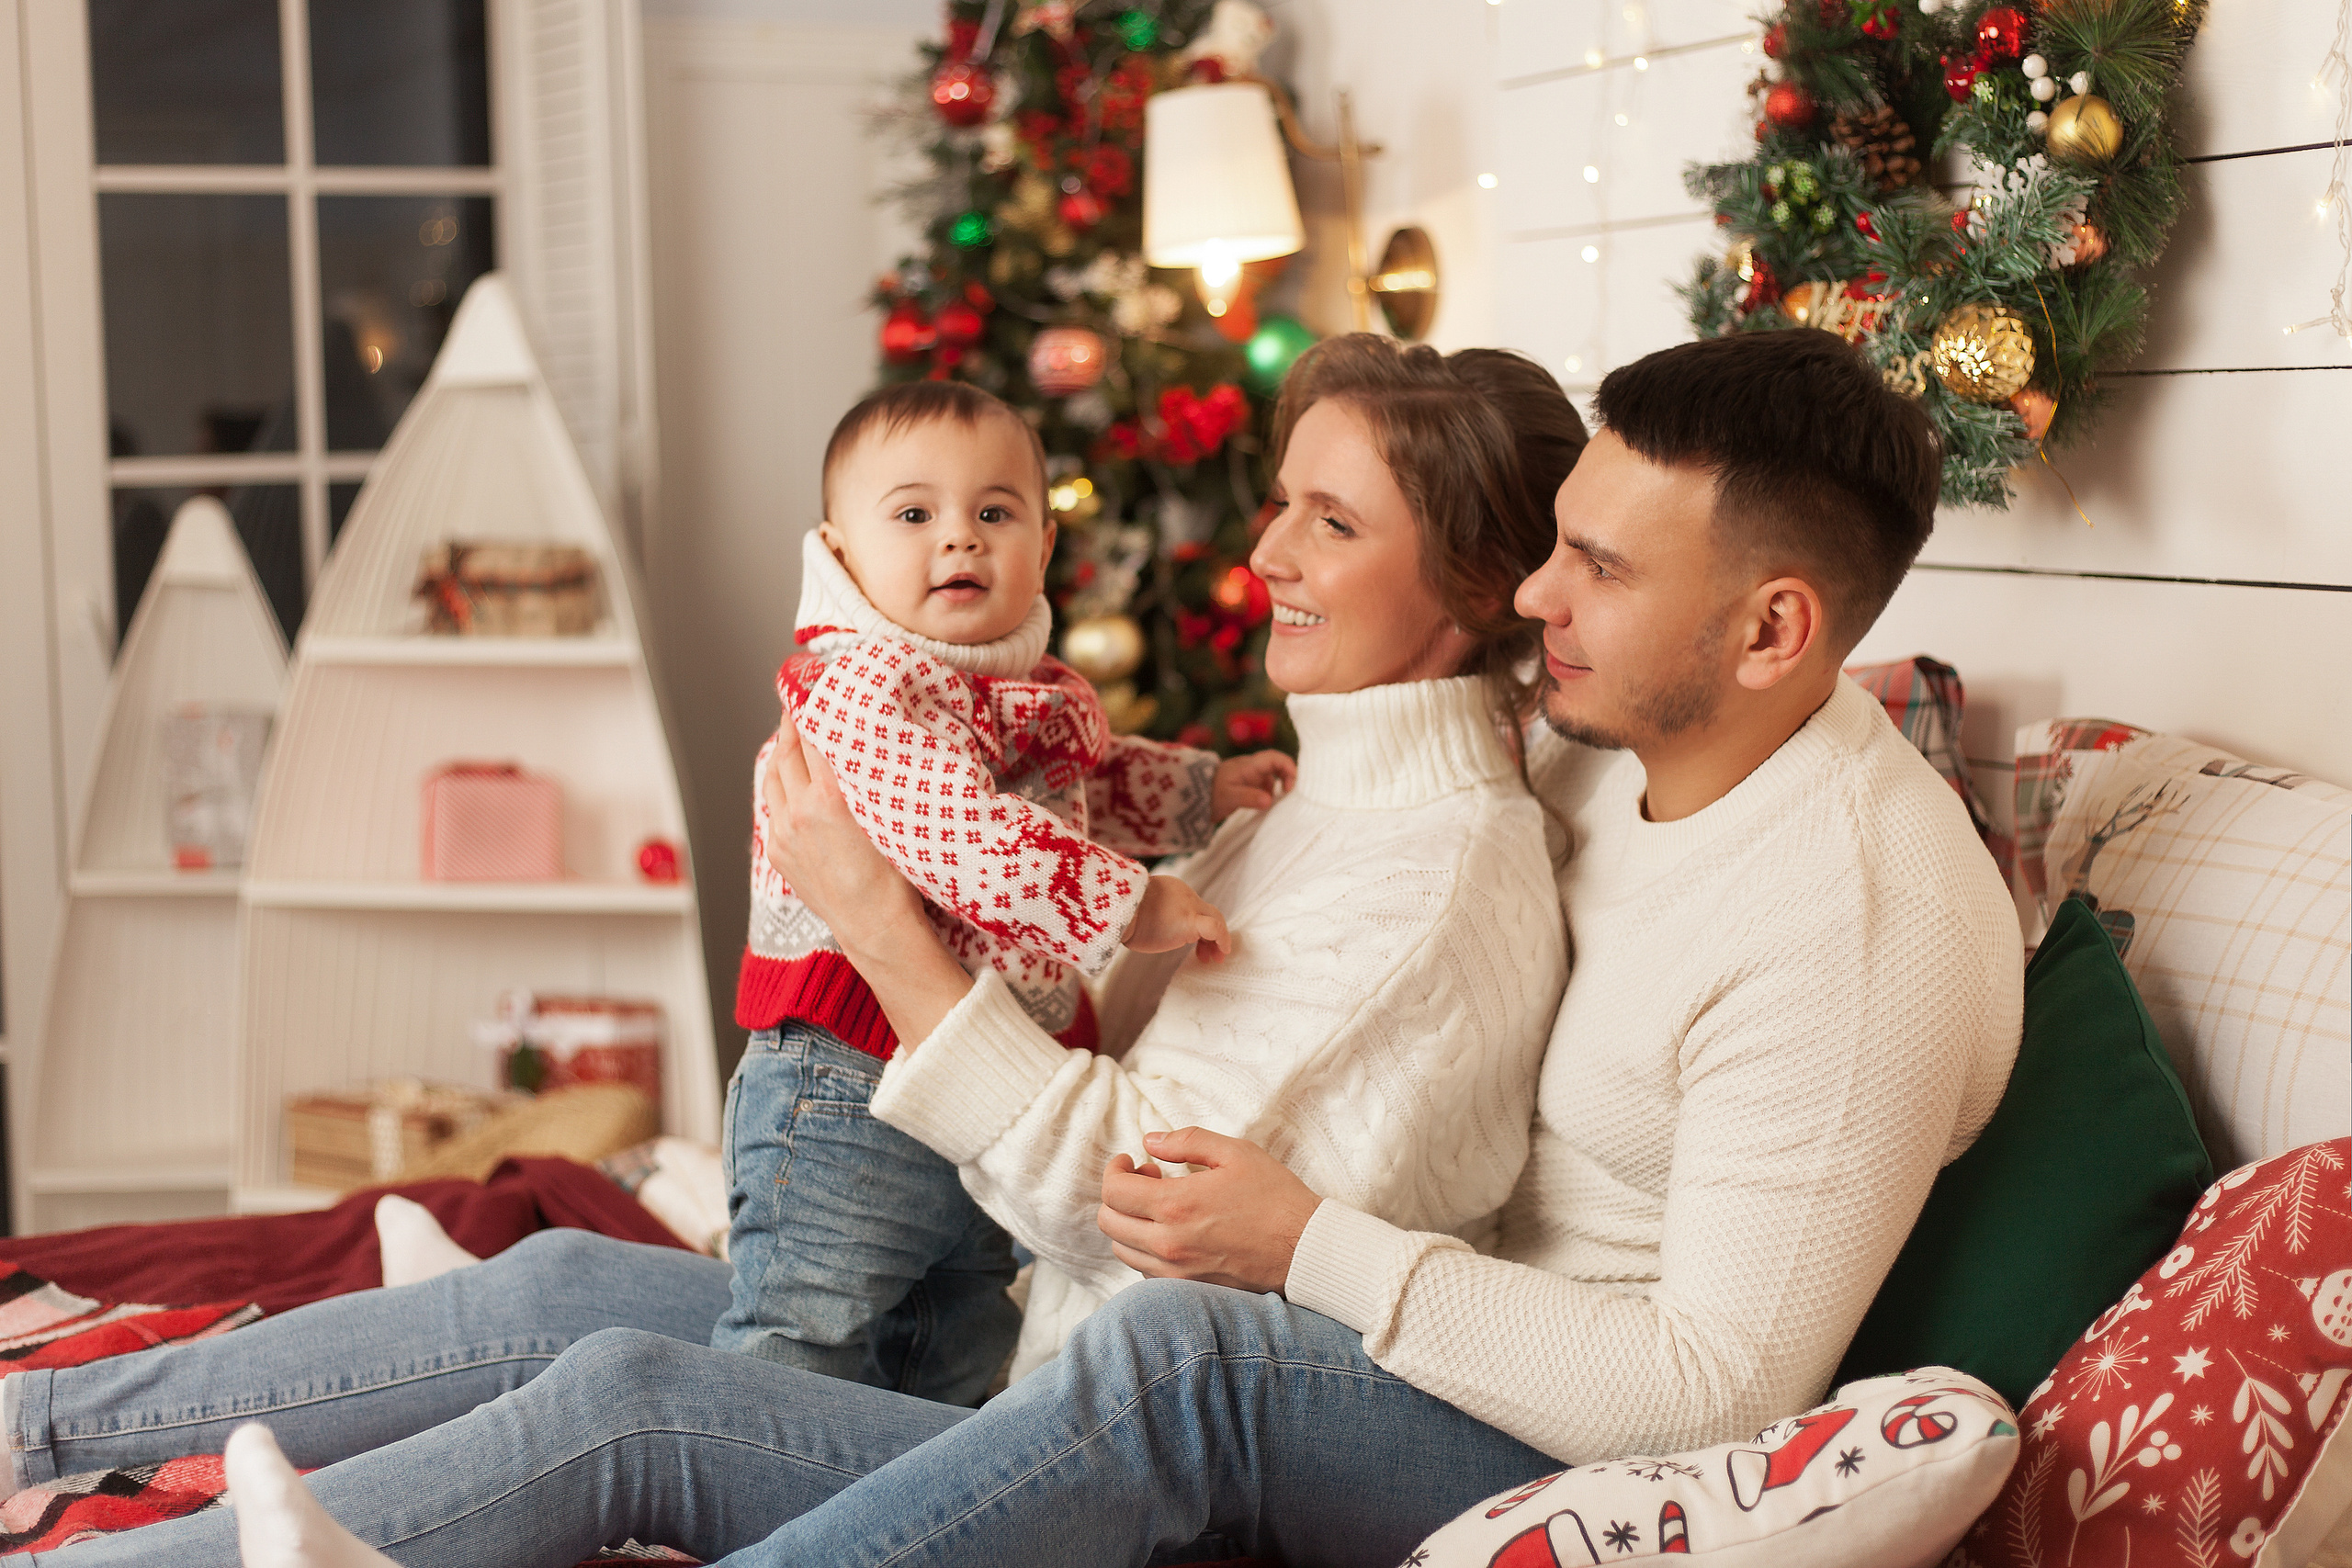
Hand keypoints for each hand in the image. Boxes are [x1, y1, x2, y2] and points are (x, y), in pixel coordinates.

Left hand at [760, 721, 921, 947]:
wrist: (874, 923)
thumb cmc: (895, 875)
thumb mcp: (889, 814)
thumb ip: (868, 778)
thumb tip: (862, 744)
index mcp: (830, 798)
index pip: (814, 737)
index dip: (813, 708)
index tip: (815, 688)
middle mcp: (799, 812)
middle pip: (787, 751)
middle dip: (792, 724)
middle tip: (799, 701)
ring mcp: (783, 832)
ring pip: (773, 777)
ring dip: (781, 752)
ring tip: (790, 733)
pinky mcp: (777, 850)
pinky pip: (772, 805)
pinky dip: (779, 783)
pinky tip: (788, 777)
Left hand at [1095, 1128, 1320, 1294]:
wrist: (1306, 1249)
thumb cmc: (1276, 1198)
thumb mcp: (1235, 1152)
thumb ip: (1187, 1141)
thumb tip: (1150, 1141)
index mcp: (1175, 1205)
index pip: (1113, 1191)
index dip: (1114, 1170)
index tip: (1129, 1161)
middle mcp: (1168, 1243)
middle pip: (1109, 1222)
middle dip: (1119, 1195)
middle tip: (1149, 1179)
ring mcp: (1177, 1271)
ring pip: (1123, 1250)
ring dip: (1130, 1223)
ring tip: (1161, 1206)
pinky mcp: (1189, 1287)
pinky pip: (1145, 1271)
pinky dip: (1146, 1249)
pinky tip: (1173, 1232)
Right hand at [1121, 874, 1230, 960]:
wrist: (1119, 910)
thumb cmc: (1121, 913)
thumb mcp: (1140, 907)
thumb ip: (1153, 913)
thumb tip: (1154, 927)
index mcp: (1173, 890)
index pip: (1194, 906)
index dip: (1200, 925)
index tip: (1198, 942)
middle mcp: (1186, 896)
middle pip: (1209, 912)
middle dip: (1215, 933)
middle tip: (1214, 951)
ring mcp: (1190, 908)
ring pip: (1215, 920)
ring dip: (1218, 940)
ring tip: (1217, 957)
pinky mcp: (1191, 922)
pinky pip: (1215, 929)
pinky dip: (1222, 940)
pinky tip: (1222, 951)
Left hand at [1212, 750, 1296, 819]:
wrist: (1192, 797)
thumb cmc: (1210, 794)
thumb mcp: (1229, 797)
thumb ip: (1249, 797)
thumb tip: (1269, 800)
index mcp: (1248, 765)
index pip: (1274, 757)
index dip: (1288, 767)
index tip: (1290, 787)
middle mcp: (1251, 768)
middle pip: (1277, 765)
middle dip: (1287, 777)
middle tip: (1287, 795)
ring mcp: (1250, 776)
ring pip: (1272, 776)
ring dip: (1278, 787)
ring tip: (1277, 803)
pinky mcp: (1247, 785)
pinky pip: (1265, 785)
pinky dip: (1270, 794)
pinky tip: (1266, 805)